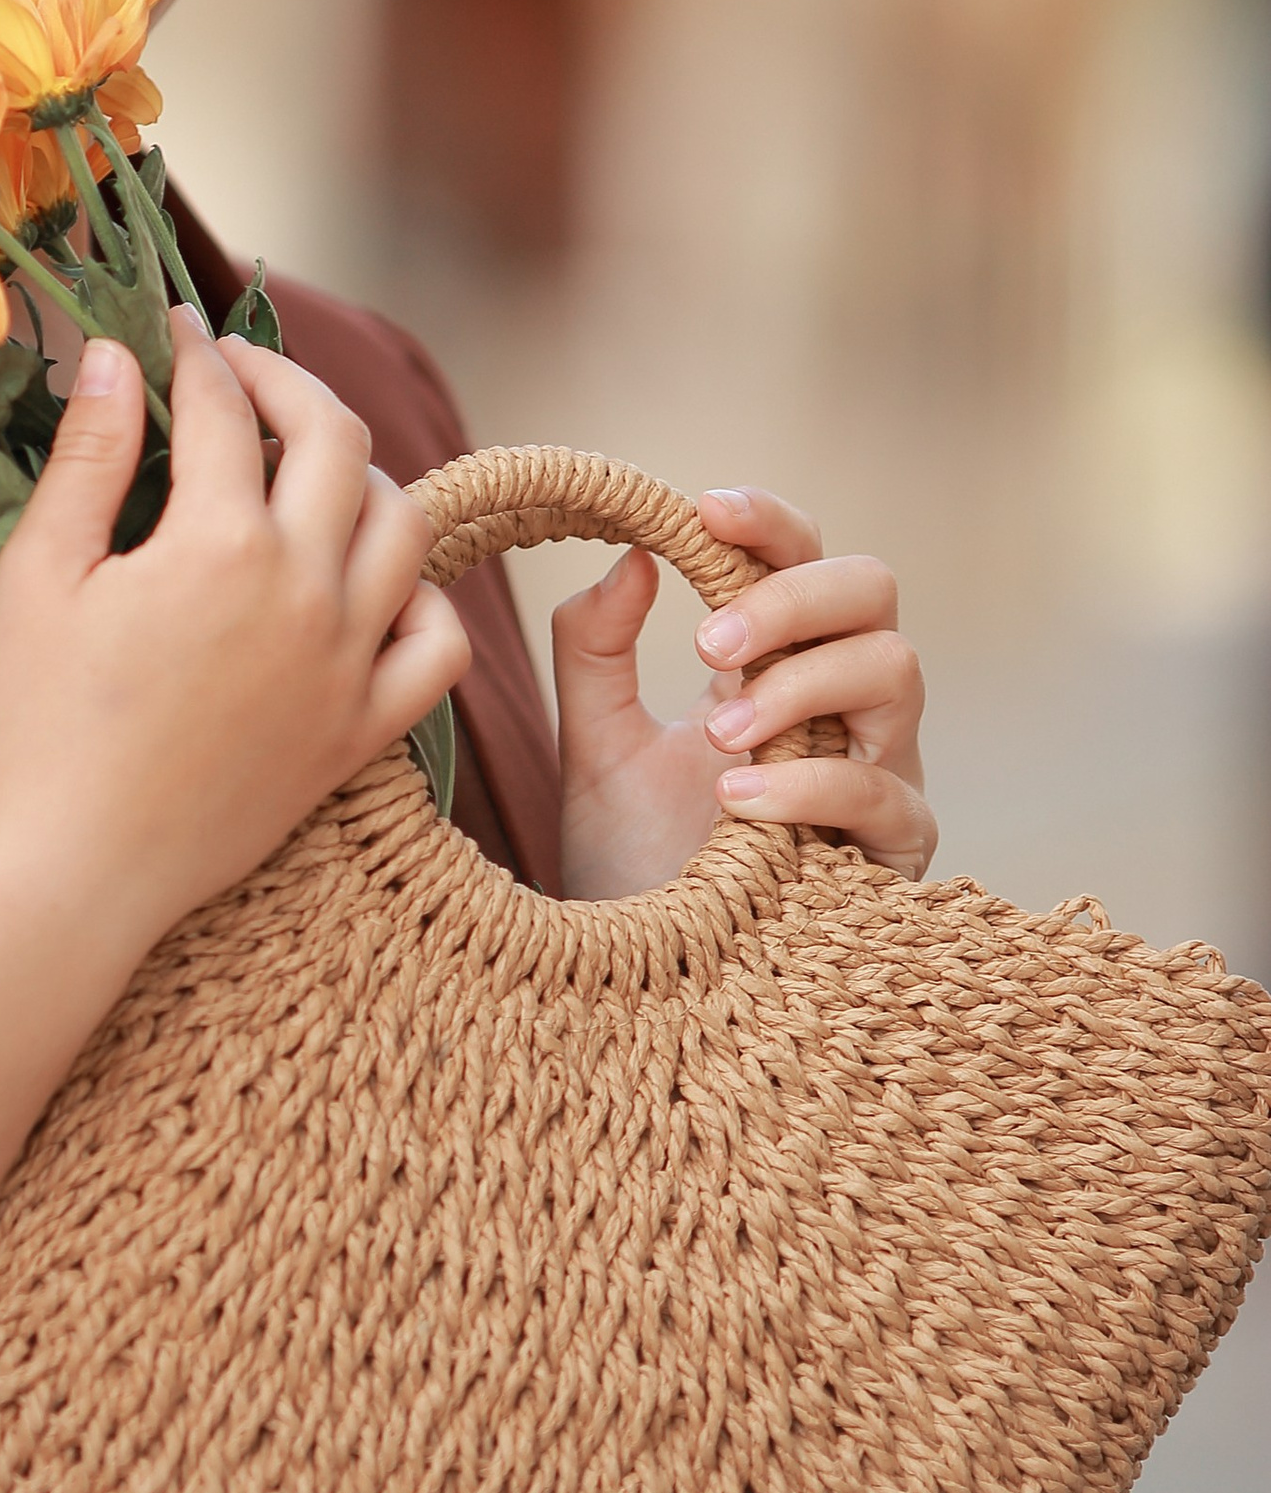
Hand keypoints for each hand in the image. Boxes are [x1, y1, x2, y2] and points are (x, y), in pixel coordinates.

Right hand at [0, 314, 472, 952]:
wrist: (71, 878)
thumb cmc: (34, 729)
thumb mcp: (37, 577)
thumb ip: (88, 457)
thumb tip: (114, 355)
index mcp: (219, 544)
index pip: (223, 407)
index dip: (193, 354)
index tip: (169, 332)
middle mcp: (305, 592)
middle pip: (335, 439)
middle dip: (284, 381)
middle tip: (234, 373)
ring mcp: (346, 665)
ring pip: (404, 526)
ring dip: (360, 473)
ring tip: (304, 464)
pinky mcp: (360, 733)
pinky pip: (439, 646)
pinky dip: (419, 597)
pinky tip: (369, 582)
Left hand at [552, 485, 934, 901]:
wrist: (646, 982)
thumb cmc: (635, 861)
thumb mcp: (595, 748)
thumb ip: (596, 652)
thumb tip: (628, 554)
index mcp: (775, 662)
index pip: (799, 558)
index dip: (768, 522)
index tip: (702, 510)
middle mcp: (840, 702)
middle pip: (872, 587)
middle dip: (790, 598)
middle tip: (706, 643)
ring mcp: (879, 768)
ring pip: (896, 668)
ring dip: (800, 683)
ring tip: (719, 735)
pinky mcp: (898, 848)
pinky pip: (883, 789)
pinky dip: (809, 783)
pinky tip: (737, 802)